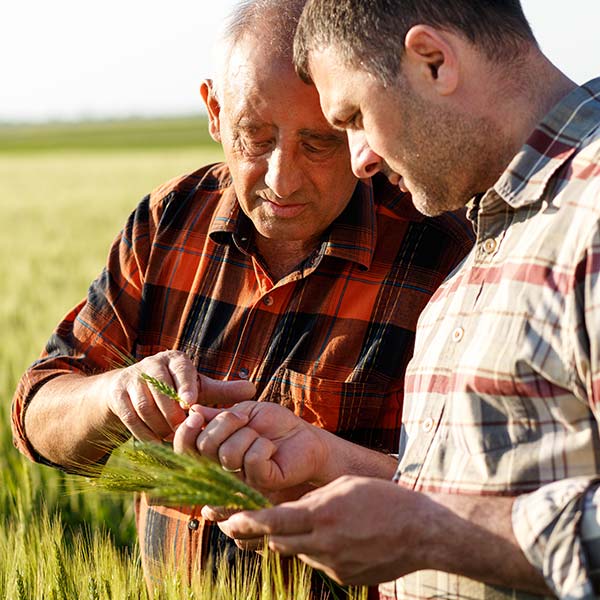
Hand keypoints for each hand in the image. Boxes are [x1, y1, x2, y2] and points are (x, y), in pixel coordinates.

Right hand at [106, 350, 255, 441]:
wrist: (131, 389)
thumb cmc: (175, 389)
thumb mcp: (198, 388)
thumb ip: (223, 391)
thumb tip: (253, 389)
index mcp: (175, 360)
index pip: (181, 369)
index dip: (185, 386)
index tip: (191, 403)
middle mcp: (152, 365)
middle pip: (160, 390)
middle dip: (172, 413)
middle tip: (184, 430)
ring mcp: (132, 379)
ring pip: (145, 406)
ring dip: (159, 425)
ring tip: (172, 438)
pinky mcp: (117, 395)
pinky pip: (130, 417)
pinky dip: (144, 432)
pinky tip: (156, 442)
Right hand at [173, 401, 329, 490]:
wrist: (305, 437)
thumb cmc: (274, 425)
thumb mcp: (244, 413)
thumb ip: (217, 416)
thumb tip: (192, 410)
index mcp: (213, 454)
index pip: (184, 450)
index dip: (185, 433)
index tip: (197, 416)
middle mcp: (221, 471)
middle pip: (204, 448)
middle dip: (225, 423)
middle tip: (244, 419)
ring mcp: (240, 481)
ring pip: (228, 454)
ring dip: (248, 434)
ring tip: (262, 437)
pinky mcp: (261, 485)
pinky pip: (251, 461)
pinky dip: (263, 446)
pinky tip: (271, 450)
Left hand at [223, 476, 430, 585]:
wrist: (421, 531)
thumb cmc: (383, 498)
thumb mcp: (343, 487)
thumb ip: (312, 501)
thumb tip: (291, 514)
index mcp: (322, 515)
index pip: (273, 522)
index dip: (246, 523)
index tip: (227, 521)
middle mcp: (323, 543)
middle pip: (277, 542)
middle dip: (258, 534)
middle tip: (238, 526)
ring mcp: (333, 565)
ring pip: (299, 552)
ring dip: (296, 540)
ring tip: (317, 524)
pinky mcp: (344, 579)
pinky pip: (321, 564)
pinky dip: (321, 551)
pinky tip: (342, 538)